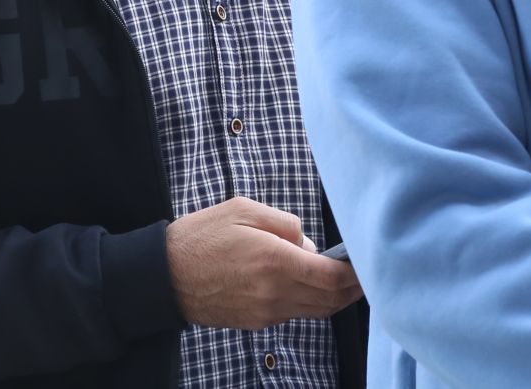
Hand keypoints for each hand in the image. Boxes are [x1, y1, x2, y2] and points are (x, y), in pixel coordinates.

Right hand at [166, 197, 363, 330]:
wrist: (165, 275)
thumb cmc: (202, 236)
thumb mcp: (243, 209)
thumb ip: (285, 223)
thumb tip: (309, 244)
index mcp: (274, 260)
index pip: (331, 277)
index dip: (355, 273)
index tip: (365, 262)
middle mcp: (274, 292)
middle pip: (330, 300)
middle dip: (353, 288)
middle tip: (365, 272)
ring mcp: (266, 311)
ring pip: (316, 311)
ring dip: (336, 298)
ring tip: (346, 280)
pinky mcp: (257, 321)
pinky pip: (295, 313)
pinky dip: (312, 302)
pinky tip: (313, 286)